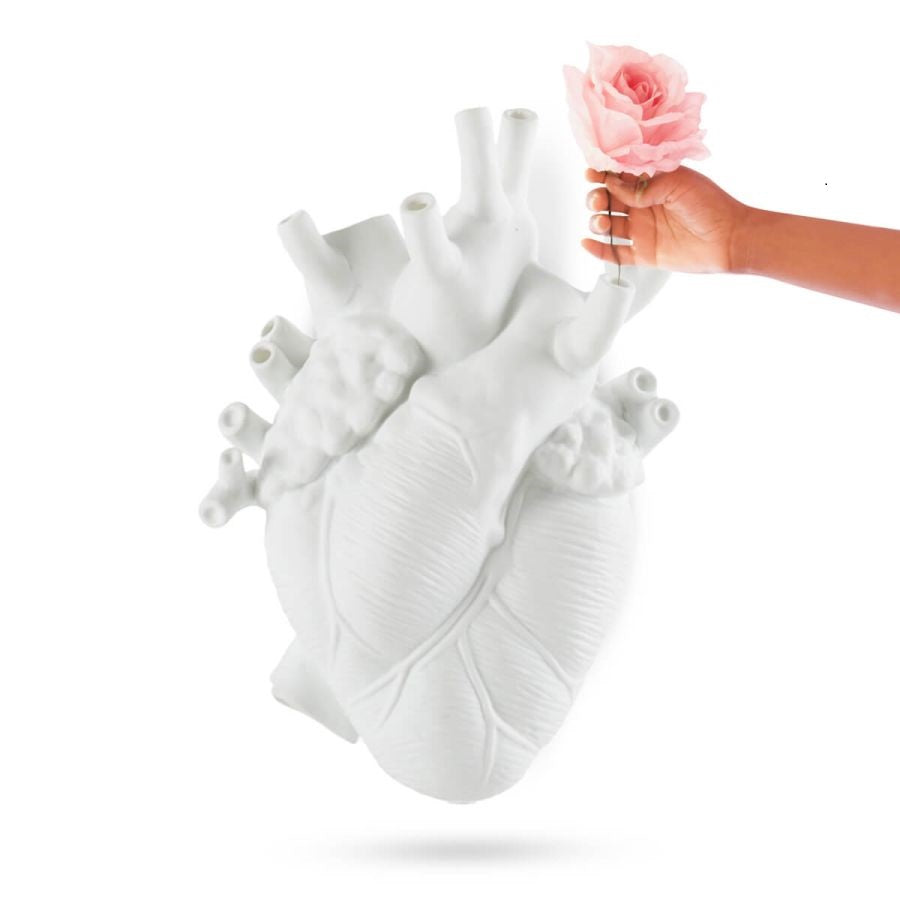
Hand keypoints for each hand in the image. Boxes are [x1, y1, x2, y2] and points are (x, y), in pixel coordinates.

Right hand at [582, 166, 749, 274]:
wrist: (729, 239)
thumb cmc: (711, 205)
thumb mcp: (677, 183)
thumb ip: (644, 186)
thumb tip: (614, 187)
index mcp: (652, 183)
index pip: (620, 176)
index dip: (603, 173)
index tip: (592, 172)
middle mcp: (644, 205)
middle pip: (608, 200)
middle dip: (597, 197)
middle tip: (599, 200)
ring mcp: (643, 229)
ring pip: (608, 225)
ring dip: (597, 221)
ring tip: (602, 222)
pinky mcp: (644, 253)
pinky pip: (615, 252)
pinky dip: (599, 249)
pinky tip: (587, 243)